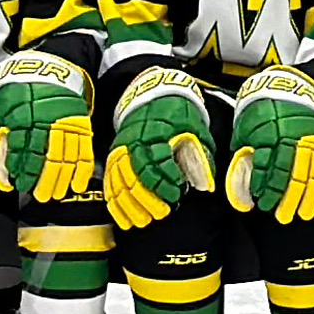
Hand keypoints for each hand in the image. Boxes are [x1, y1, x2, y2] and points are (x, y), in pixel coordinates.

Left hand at [0, 48, 95, 202]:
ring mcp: (65, 120)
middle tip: (41, 196)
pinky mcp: (81, 121)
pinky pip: (83, 148)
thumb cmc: (22, 87)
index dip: (23, 170)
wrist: (51, 63)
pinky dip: (82, 167)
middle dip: (43, 180)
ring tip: (58, 193)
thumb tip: (1, 169)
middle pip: (45, 156)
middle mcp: (45, 120)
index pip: (23, 150)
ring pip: (65, 155)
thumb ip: (1, 139)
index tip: (21, 185)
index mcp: (23, 116)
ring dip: (61, 177)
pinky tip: (78, 182)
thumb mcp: (3, 109)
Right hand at [103, 70, 215, 228]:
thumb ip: (200, 155)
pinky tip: (124, 218)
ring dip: (131, 205)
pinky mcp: (114, 155)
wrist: (155, 92)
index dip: (166, 180)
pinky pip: (110, 182)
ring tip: (143, 220)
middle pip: (136, 174)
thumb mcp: (195, 128)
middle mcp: (134, 140)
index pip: (157, 160)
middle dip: (148, 198)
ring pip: (120, 181)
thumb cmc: (179, 112)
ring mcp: (121, 148)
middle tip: (162, 212)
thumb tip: (204, 185)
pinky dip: (115, 203)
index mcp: (156, 131)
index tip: (178, 191)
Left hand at [223, 66, 313, 223]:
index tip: (262, 204)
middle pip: (293, 175)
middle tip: (283, 216)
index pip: (269, 168)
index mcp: (271, 134)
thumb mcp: (246, 127)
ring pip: (313, 175)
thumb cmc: (263, 110)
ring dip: (309, 198)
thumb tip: (241, 183)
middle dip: (288, 199)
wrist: (291, 87)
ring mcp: (313, 142)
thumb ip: (245, 154)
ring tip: (304, 215)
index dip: (266, 189)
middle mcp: (294, 139)